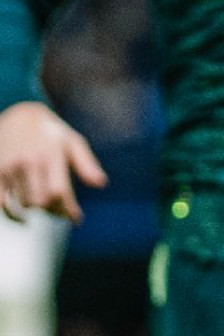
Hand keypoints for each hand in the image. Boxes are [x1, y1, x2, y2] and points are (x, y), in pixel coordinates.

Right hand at [0, 101, 106, 222]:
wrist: (18, 116)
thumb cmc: (51, 133)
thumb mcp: (73, 142)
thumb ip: (86, 163)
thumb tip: (101, 184)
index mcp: (52, 154)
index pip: (59, 191)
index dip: (68, 209)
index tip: (76, 219)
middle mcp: (29, 162)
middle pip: (42, 201)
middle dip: (54, 211)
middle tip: (61, 210)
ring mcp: (10, 168)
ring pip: (24, 204)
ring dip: (36, 210)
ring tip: (46, 204)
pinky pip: (2, 203)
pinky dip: (12, 214)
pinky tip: (22, 218)